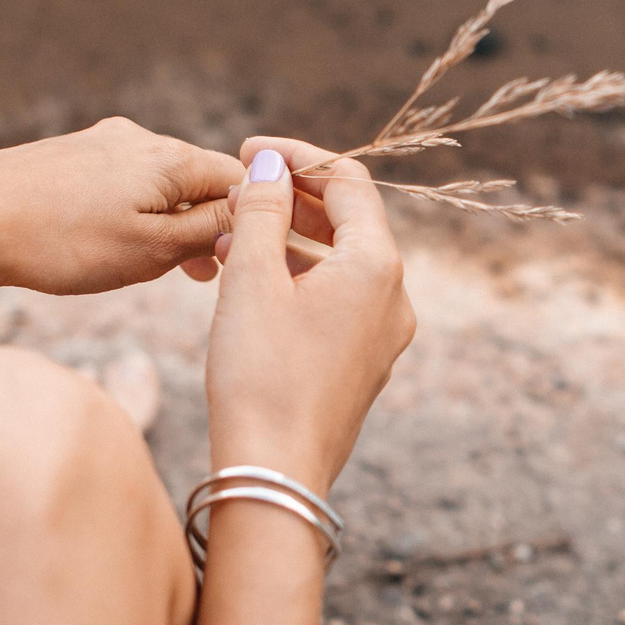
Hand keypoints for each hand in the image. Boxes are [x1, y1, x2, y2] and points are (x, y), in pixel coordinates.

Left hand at [0, 117, 243, 294]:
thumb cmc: (59, 242)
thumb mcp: (150, 250)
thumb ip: (206, 231)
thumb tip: (249, 212)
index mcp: (168, 156)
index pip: (239, 179)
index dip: (250, 220)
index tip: (245, 261)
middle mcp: (138, 138)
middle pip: (198, 179)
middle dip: (208, 226)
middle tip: (202, 277)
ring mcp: (99, 143)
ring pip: (158, 183)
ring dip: (170, 224)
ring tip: (159, 269)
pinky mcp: (68, 156)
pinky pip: (122, 184)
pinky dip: (134, 215)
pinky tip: (112, 247)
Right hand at [204, 138, 414, 491]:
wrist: (274, 473)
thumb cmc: (261, 375)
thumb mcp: (252, 280)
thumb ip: (262, 211)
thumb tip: (270, 165)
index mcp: (377, 266)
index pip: (348, 182)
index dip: (297, 157)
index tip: (248, 150)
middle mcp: (393, 298)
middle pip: (349, 221)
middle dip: (291, 198)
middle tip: (238, 187)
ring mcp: (382, 336)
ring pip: (338, 264)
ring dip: (288, 240)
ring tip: (230, 234)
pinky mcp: (361, 365)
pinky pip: (335, 302)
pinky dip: (297, 279)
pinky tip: (248, 281)